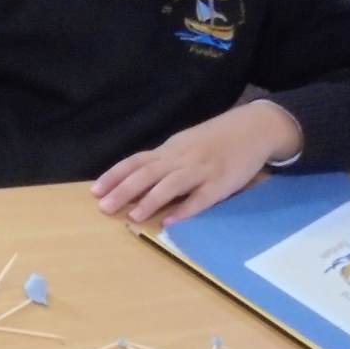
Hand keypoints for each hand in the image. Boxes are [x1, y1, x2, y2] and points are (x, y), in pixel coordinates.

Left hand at [92, 101, 303, 223]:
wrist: (254, 127)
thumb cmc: (214, 139)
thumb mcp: (184, 145)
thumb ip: (162, 161)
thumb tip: (133, 180)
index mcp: (169, 150)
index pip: (136, 162)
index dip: (114, 176)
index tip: (95, 191)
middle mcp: (181, 158)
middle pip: (148, 173)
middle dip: (124, 190)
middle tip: (104, 207)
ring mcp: (202, 170)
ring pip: (172, 184)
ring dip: (151, 200)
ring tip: (133, 216)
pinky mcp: (222, 183)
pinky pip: (202, 198)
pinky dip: (186, 209)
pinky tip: (171, 221)